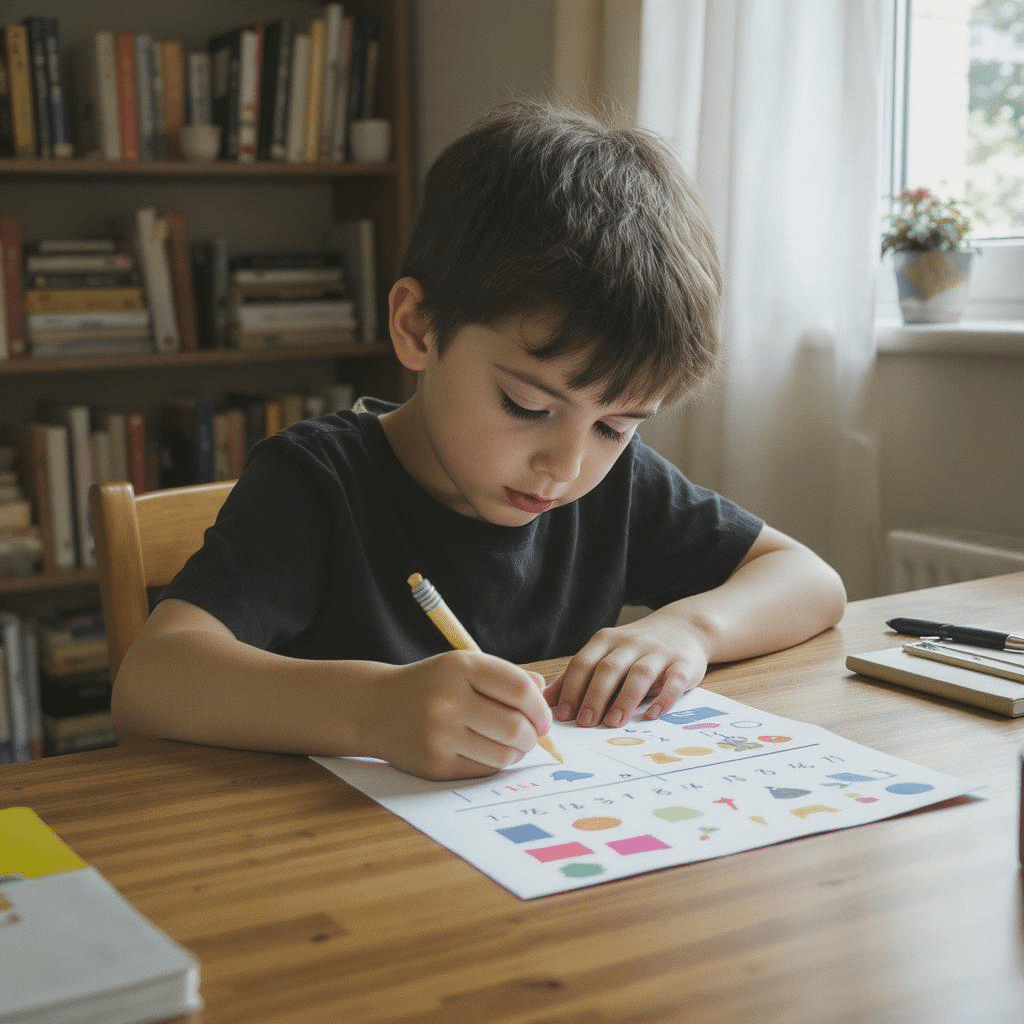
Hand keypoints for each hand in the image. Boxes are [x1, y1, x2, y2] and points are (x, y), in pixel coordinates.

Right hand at [364, 651, 551, 780]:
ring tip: (511, 745)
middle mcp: (448, 700)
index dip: (540, 708)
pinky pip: (483, 770)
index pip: (520, 690)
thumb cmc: (429, 685)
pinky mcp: (434, 765)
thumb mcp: (462, 667)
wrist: (374, 707)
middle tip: (531, 735)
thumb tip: (543, 692)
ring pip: (503, 754)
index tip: (542, 717)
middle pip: (516, 727)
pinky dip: (494, 763)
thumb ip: (504, 676)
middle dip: (533, 735)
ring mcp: (439, 735)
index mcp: (460, 668)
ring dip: (517, 753)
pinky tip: (487, 752)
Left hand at [546, 612, 709, 727]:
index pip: (584, 662)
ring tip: (613, 722)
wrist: (684, 628)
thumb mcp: (605, 654)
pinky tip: (652, 715)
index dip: (571, 688)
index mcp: (606, 640)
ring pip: (640, 674)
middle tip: (585, 722)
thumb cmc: (635, 649)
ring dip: (625, 699)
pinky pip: (674, 680)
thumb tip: (546, 700)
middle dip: (594, 696)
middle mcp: (631, 643)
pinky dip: (664, 698)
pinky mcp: (684, 664)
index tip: (563, 714)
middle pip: (609, 668)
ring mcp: (659, 652)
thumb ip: (578, 675)